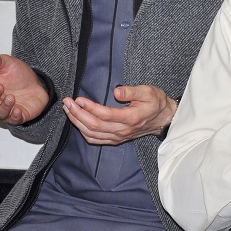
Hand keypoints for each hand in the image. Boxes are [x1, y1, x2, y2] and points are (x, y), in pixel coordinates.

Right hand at [0, 54, 48, 125]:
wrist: (37, 82)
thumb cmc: (18, 74)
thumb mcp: (8, 63)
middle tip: (0, 86)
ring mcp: (6, 110)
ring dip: (4, 107)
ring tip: (11, 97)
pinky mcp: (19, 116)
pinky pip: (14, 120)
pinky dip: (14, 117)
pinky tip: (17, 110)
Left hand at [62, 85, 176, 144]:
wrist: (163, 119)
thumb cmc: (156, 102)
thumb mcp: (148, 91)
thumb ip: (131, 91)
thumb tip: (115, 92)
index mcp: (131, 118)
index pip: (105, 115)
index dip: (89, 107)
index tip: (79, 99)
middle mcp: (122, 130)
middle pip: (94, 126)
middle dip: (77, 114)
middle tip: (67, 102)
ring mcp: (118, 137)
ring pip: (92, 134)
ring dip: (77, 122)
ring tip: (68, 110)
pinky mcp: (116, 139)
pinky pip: (95, 139)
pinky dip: (83, 132)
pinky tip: (77, 122)